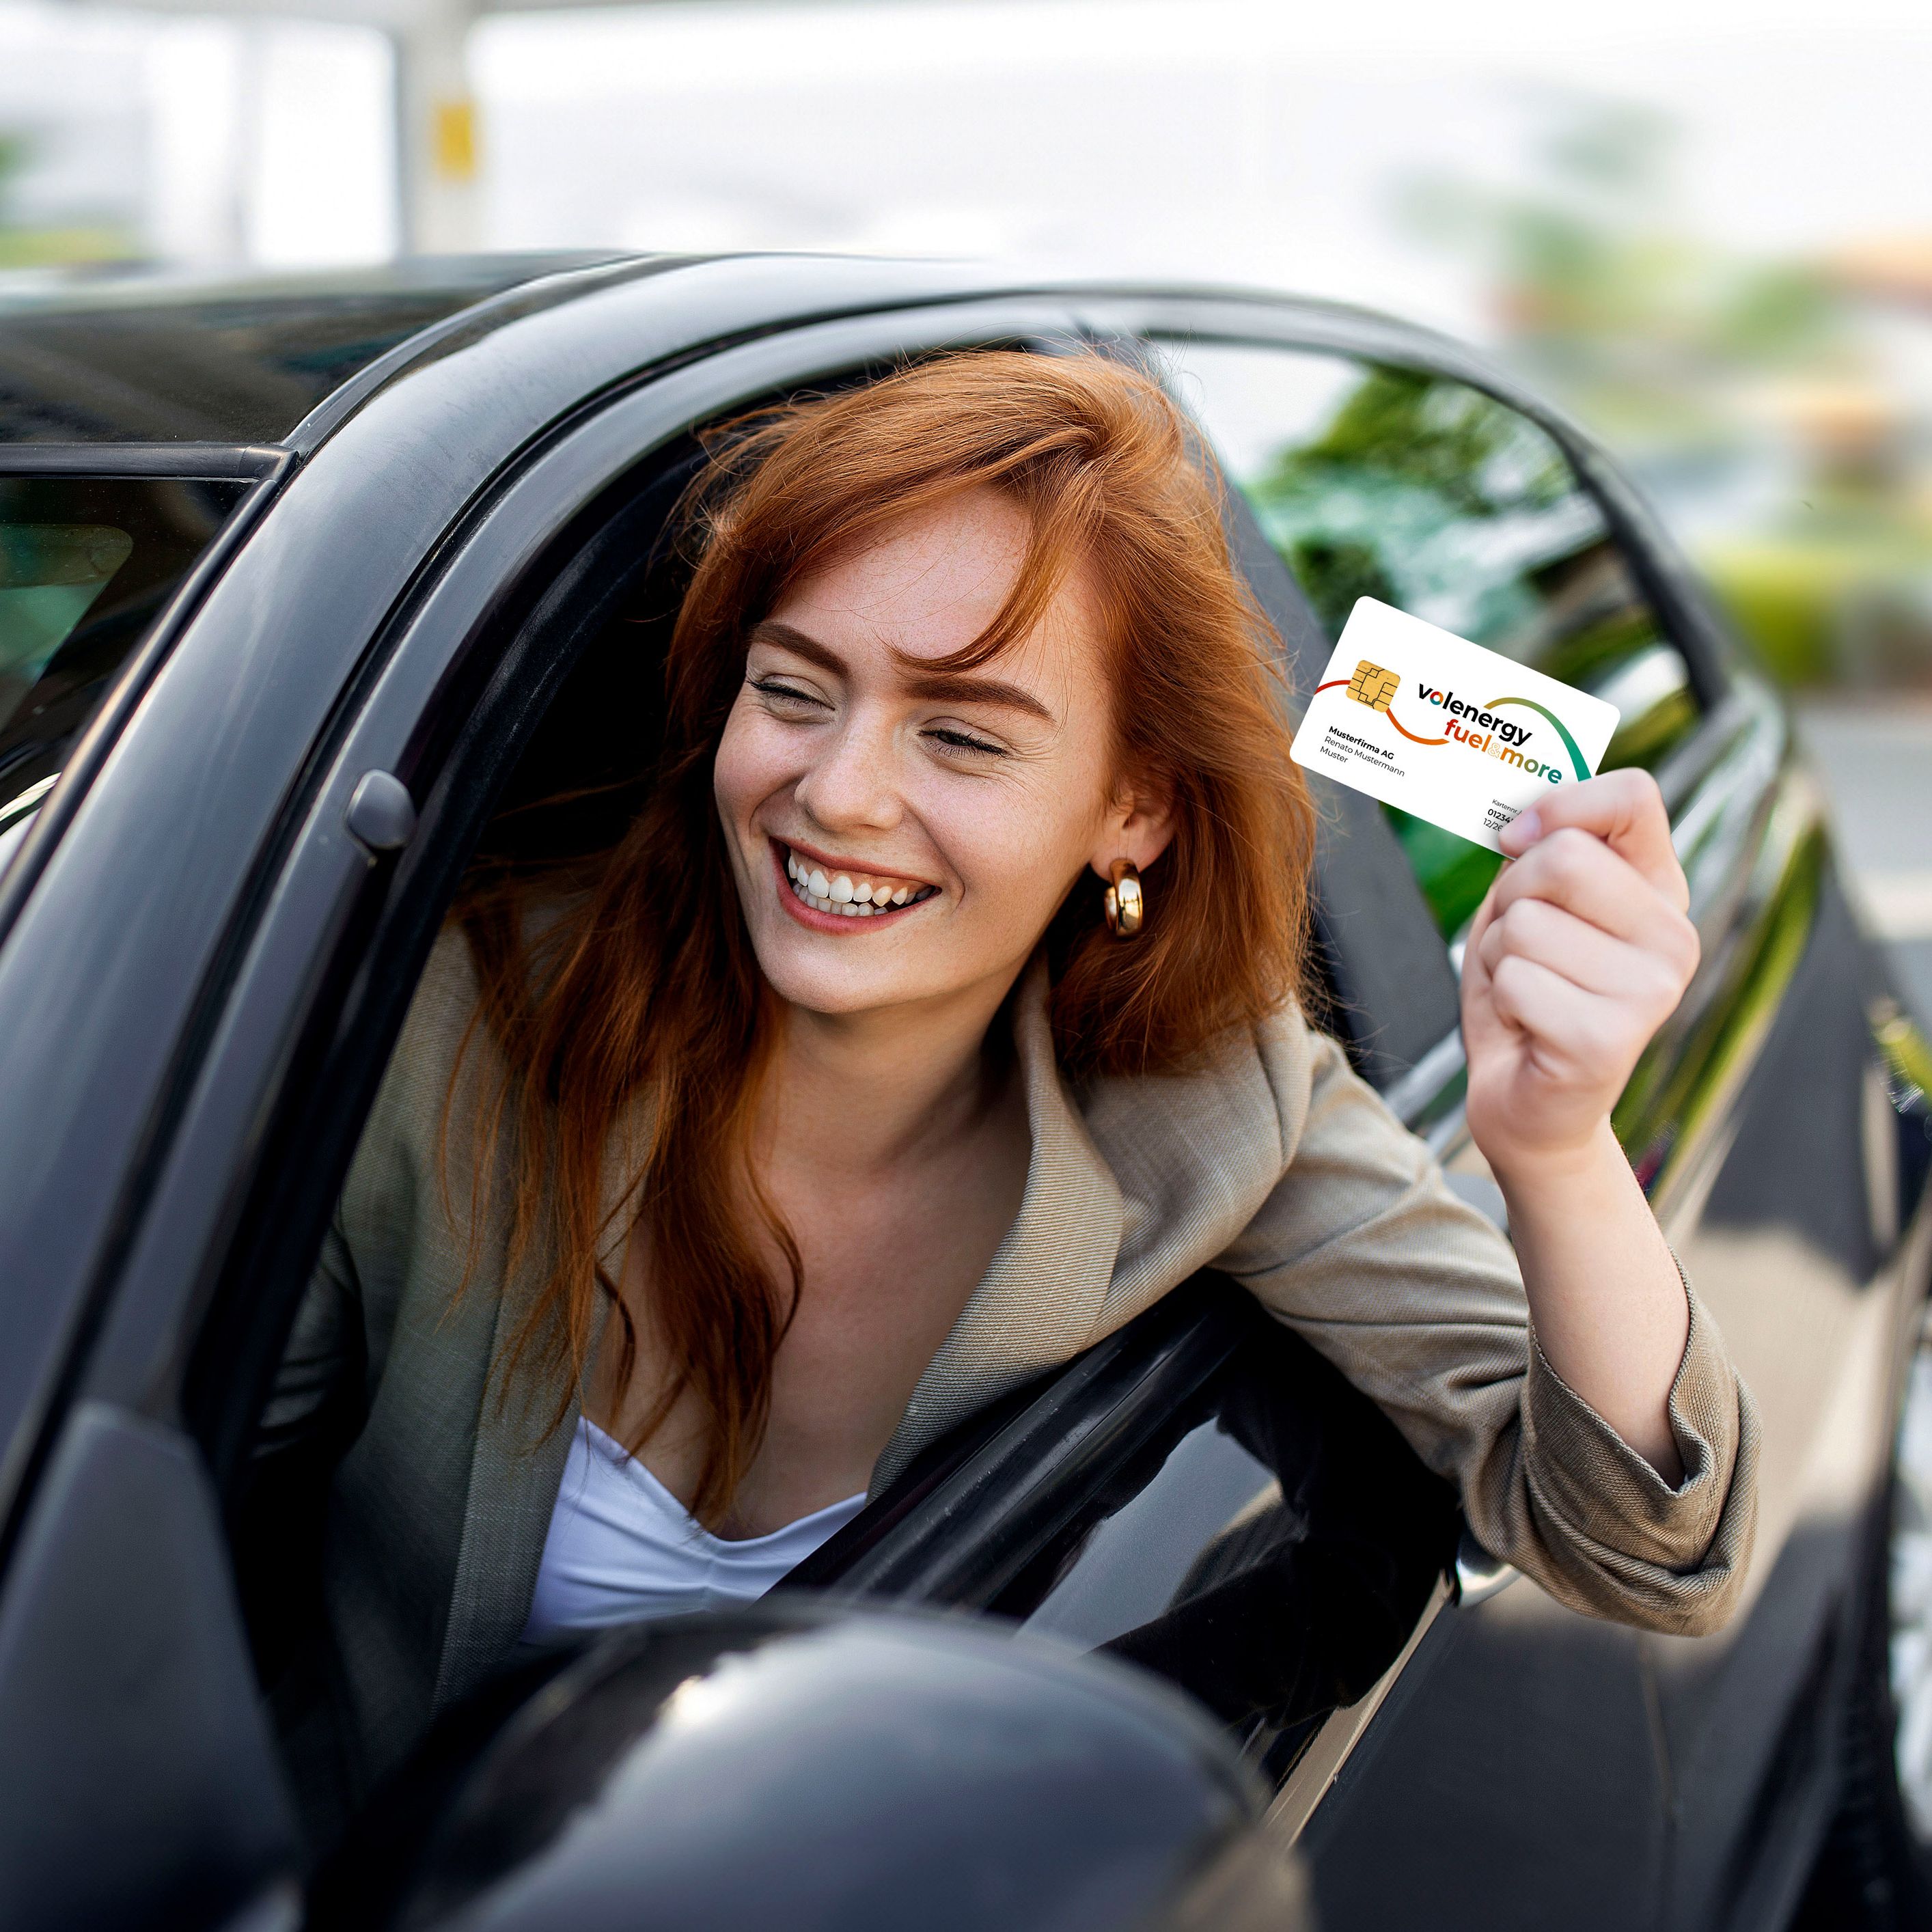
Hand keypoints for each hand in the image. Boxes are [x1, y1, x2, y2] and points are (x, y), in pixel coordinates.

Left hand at [1460, 769, 1697, 1182]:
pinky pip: (1515, 980)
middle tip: (1519, 944)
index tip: (1516, 839)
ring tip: (1526, 991)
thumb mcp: (1530, 905)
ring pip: (1525, 923)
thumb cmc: (1528, 992)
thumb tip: (1518, 822)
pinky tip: (1527, 1028)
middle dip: (1510, 897)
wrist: (1530, 1104)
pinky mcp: (1609, 1040)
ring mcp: (1651, 991)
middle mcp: (1673, 937)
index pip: (1634, 797)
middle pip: (1563, 858)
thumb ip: (1538, 852)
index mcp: (1660, 889)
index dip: (1560, 805)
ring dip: (1498, 955)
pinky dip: (1500, 1000)